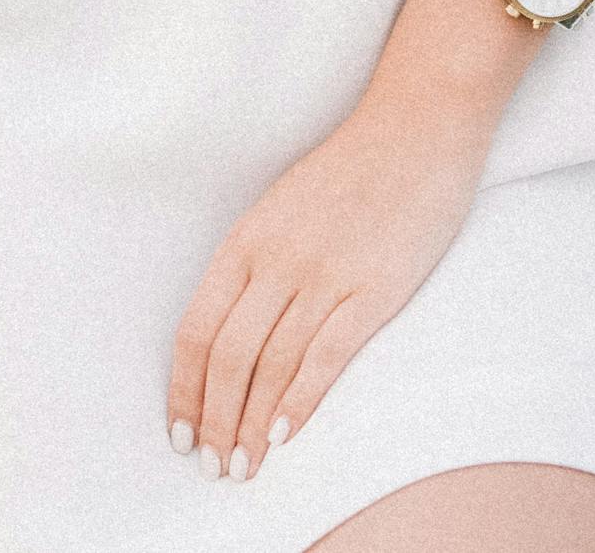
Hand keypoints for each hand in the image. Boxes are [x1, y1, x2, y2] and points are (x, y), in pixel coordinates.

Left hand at [168, 95, 490, 482]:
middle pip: (227, 356)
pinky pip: (325, 356)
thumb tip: (231, 331)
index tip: (179, 431)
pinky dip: (298, 402)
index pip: (196, 328)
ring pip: (271, 365)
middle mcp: (276, 258)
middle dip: (213, 421)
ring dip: (250, 426)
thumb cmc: (349, 169)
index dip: (183, 388)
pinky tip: (281, 435)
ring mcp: (324, 274)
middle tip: (212, 467)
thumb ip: (256, 262)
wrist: (415, 127)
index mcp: (247, 238)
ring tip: (241, 468)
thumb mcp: (282, 207)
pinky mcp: (372, 289)